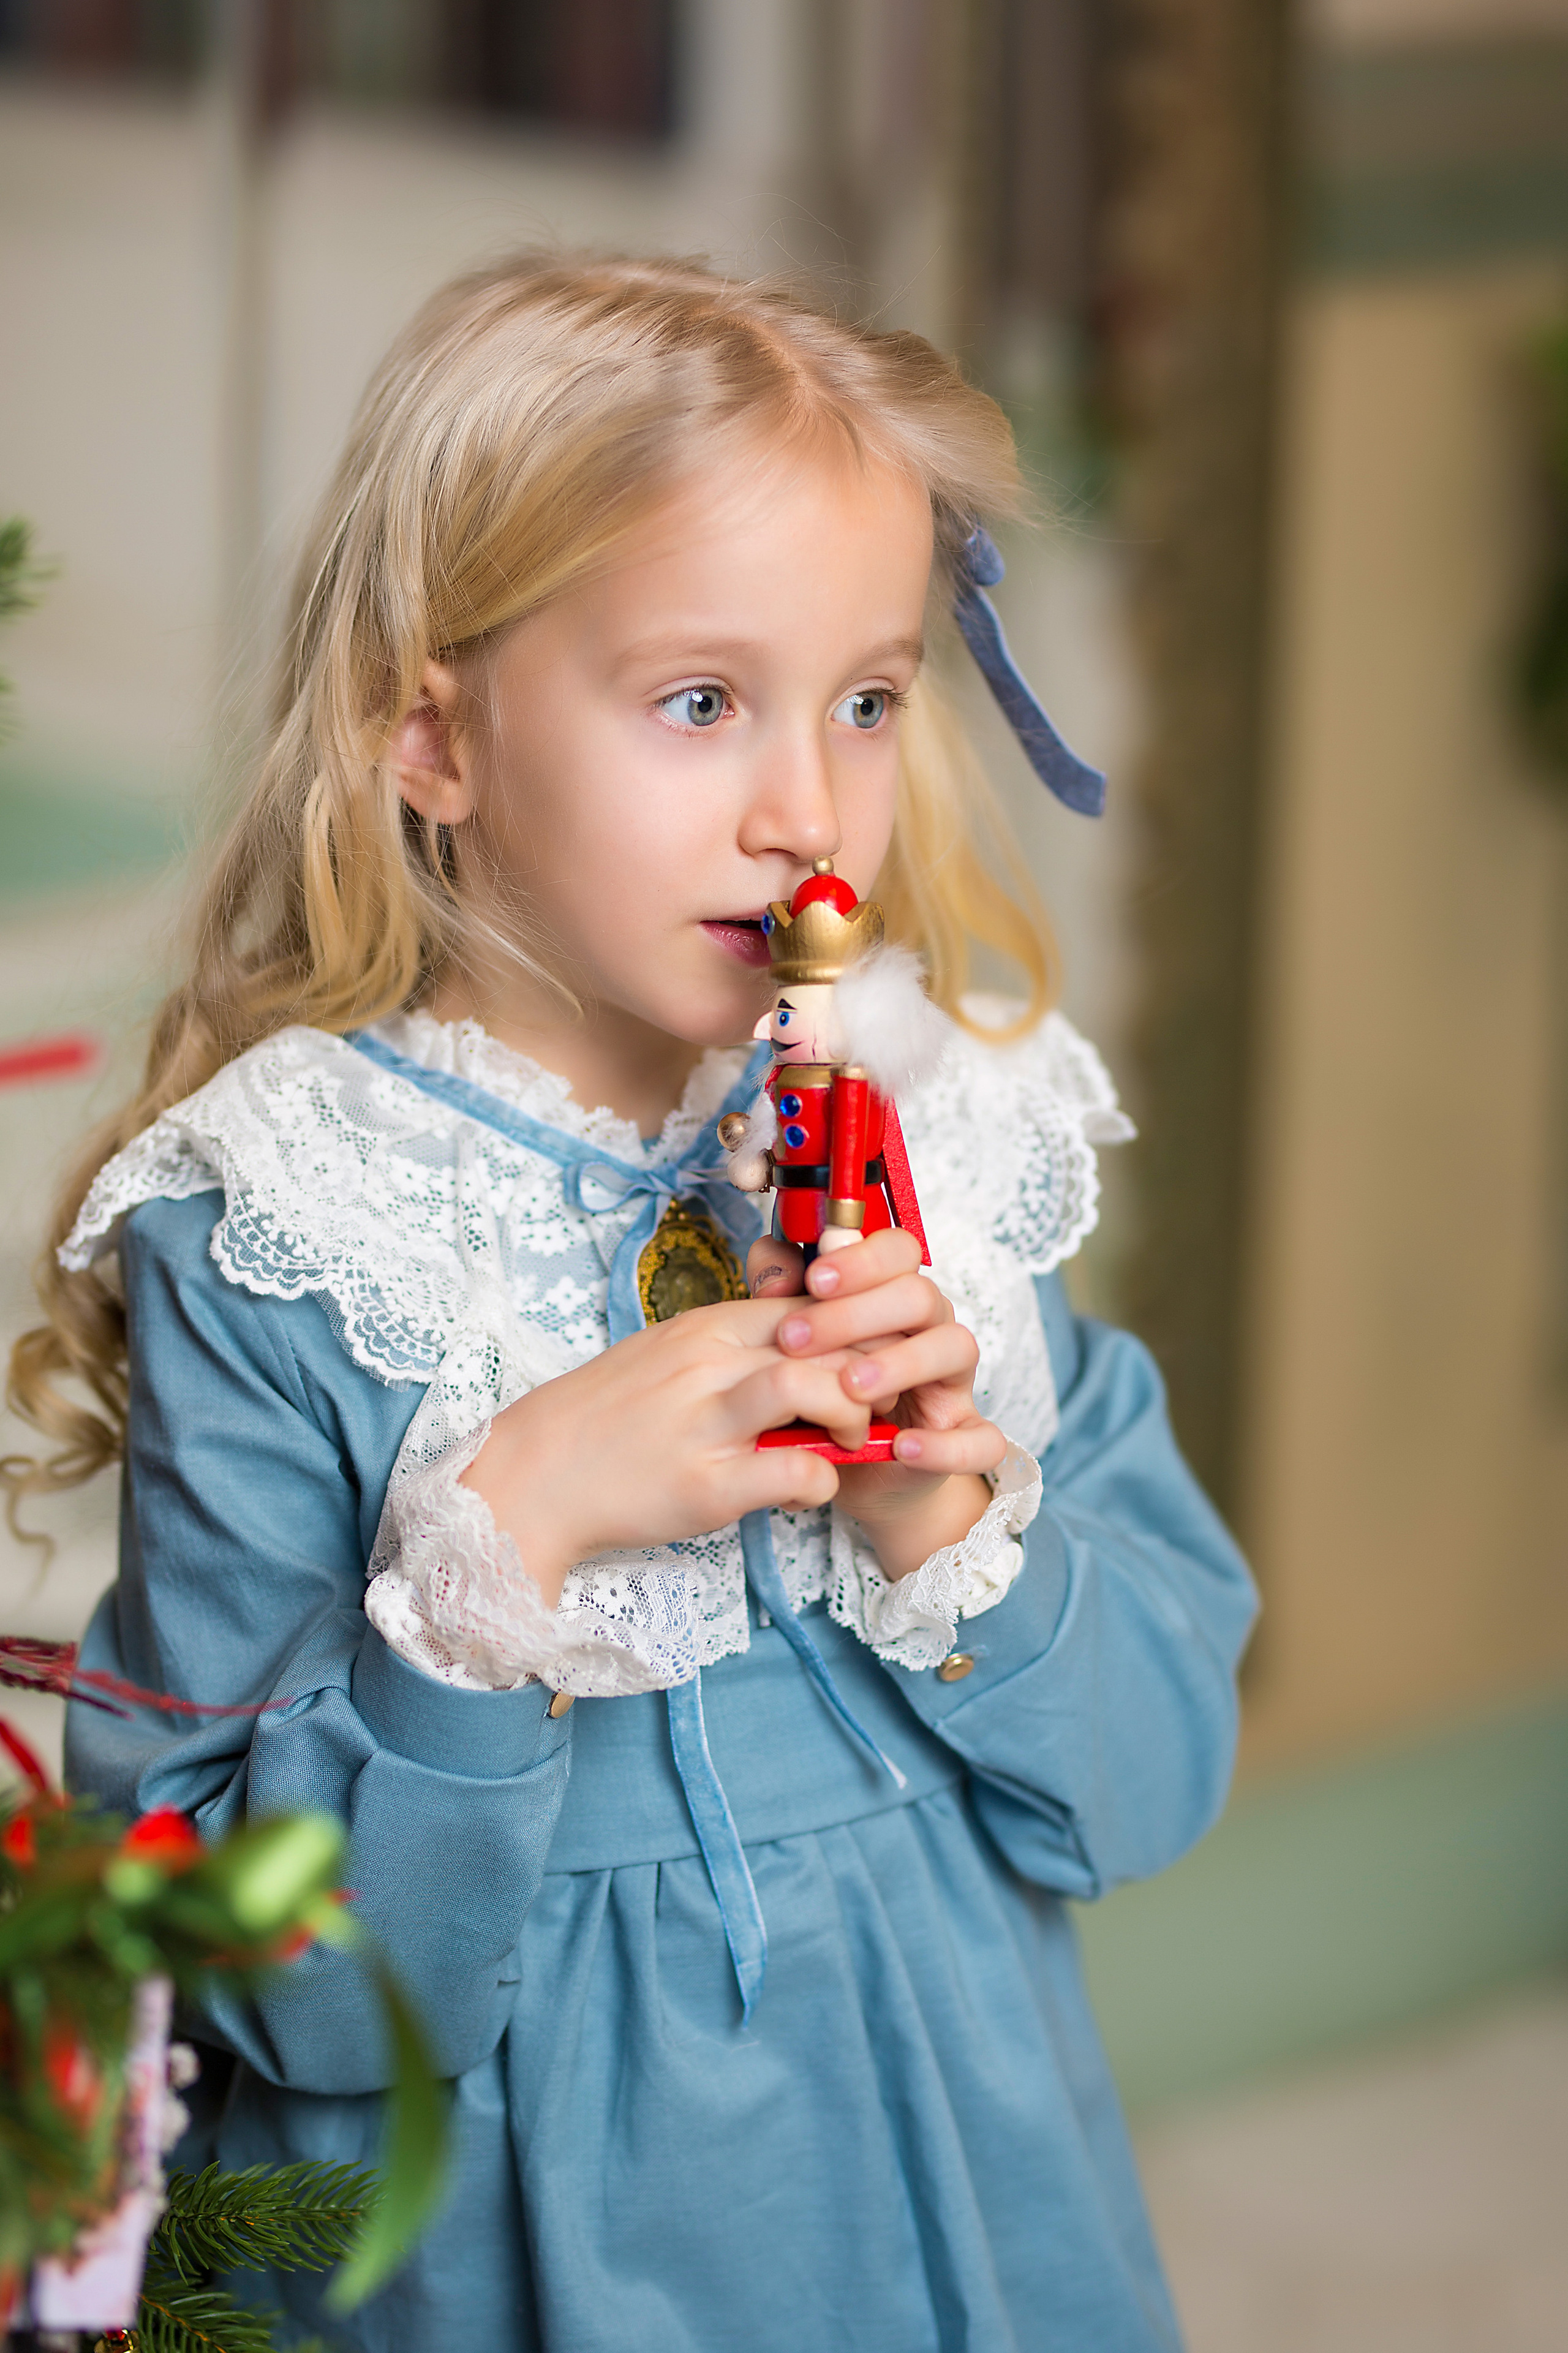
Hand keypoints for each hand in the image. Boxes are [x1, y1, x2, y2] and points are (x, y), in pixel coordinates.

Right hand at [460, 1296, 874, 1606]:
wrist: (533, 1477)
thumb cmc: (603, 1421)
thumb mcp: (666, 1360)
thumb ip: (729, 1352)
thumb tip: (795, 1354)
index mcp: (703, 1328)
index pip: (810, 1305)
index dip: (855, 1333)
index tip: (864, 1366)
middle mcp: (706, 1364)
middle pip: (823, 1337)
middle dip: (868, 1371)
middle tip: (870, 1408)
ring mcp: (705, 1423)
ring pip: (810, 1385)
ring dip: (850, 1417)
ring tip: (844, 1444)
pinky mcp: (705, 1485)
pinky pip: (793, 1469)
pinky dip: (821, 1481)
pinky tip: (807, 1491)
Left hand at [745, 1228, 1005, 1581]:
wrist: (857, 1473)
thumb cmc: (828, 1397)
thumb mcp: (799, 1349)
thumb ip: (783, 1297)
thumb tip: (768, 1253)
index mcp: (894, 1298)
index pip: (898, 1251)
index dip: (860, 1259)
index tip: (813, 1280)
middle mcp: (932, 1329)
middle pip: (920, 1294)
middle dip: (856, 1313)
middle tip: (795, 1339)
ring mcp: (955, 1383)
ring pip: (955, 1347)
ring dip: (901, 1363)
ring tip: (849, 1389)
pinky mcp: (968, 1438)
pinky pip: (982, 1439)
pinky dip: (946, 1444)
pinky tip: (903, 1447)